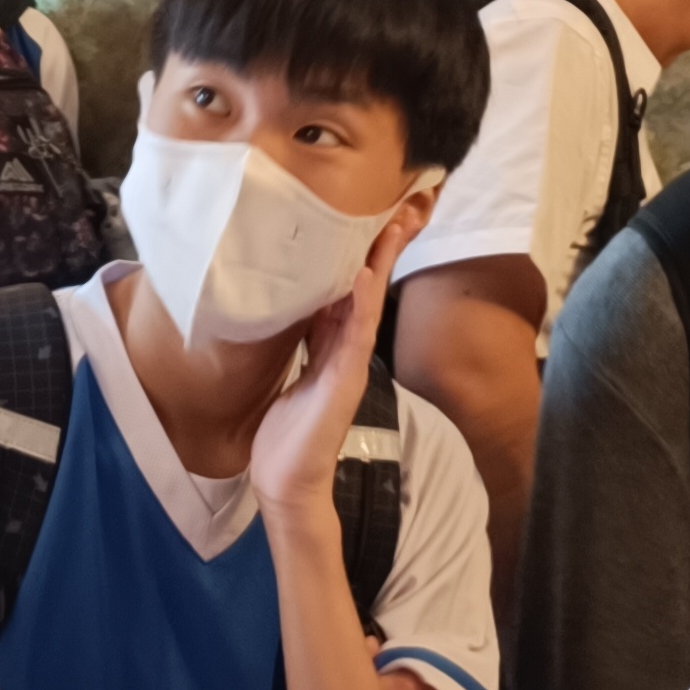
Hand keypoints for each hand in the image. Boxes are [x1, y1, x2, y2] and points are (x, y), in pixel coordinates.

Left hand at [248, 221, 401, 528]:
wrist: (289, 483)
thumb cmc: (287, 433)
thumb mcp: (295, 373)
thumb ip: (305, 342)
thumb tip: (299, 308)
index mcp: (332, 345)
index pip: (352, 287)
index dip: (364, 250)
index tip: (376, 214)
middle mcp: (347, 350)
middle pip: (370, 288)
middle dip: (384, 248)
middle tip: (401, 207)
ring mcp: (349, 365)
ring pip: (369, 304)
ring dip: (381, 265)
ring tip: (393, 227)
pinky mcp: (344, 383)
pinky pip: (353, 337)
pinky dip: (360, 306)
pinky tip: (363, 277)